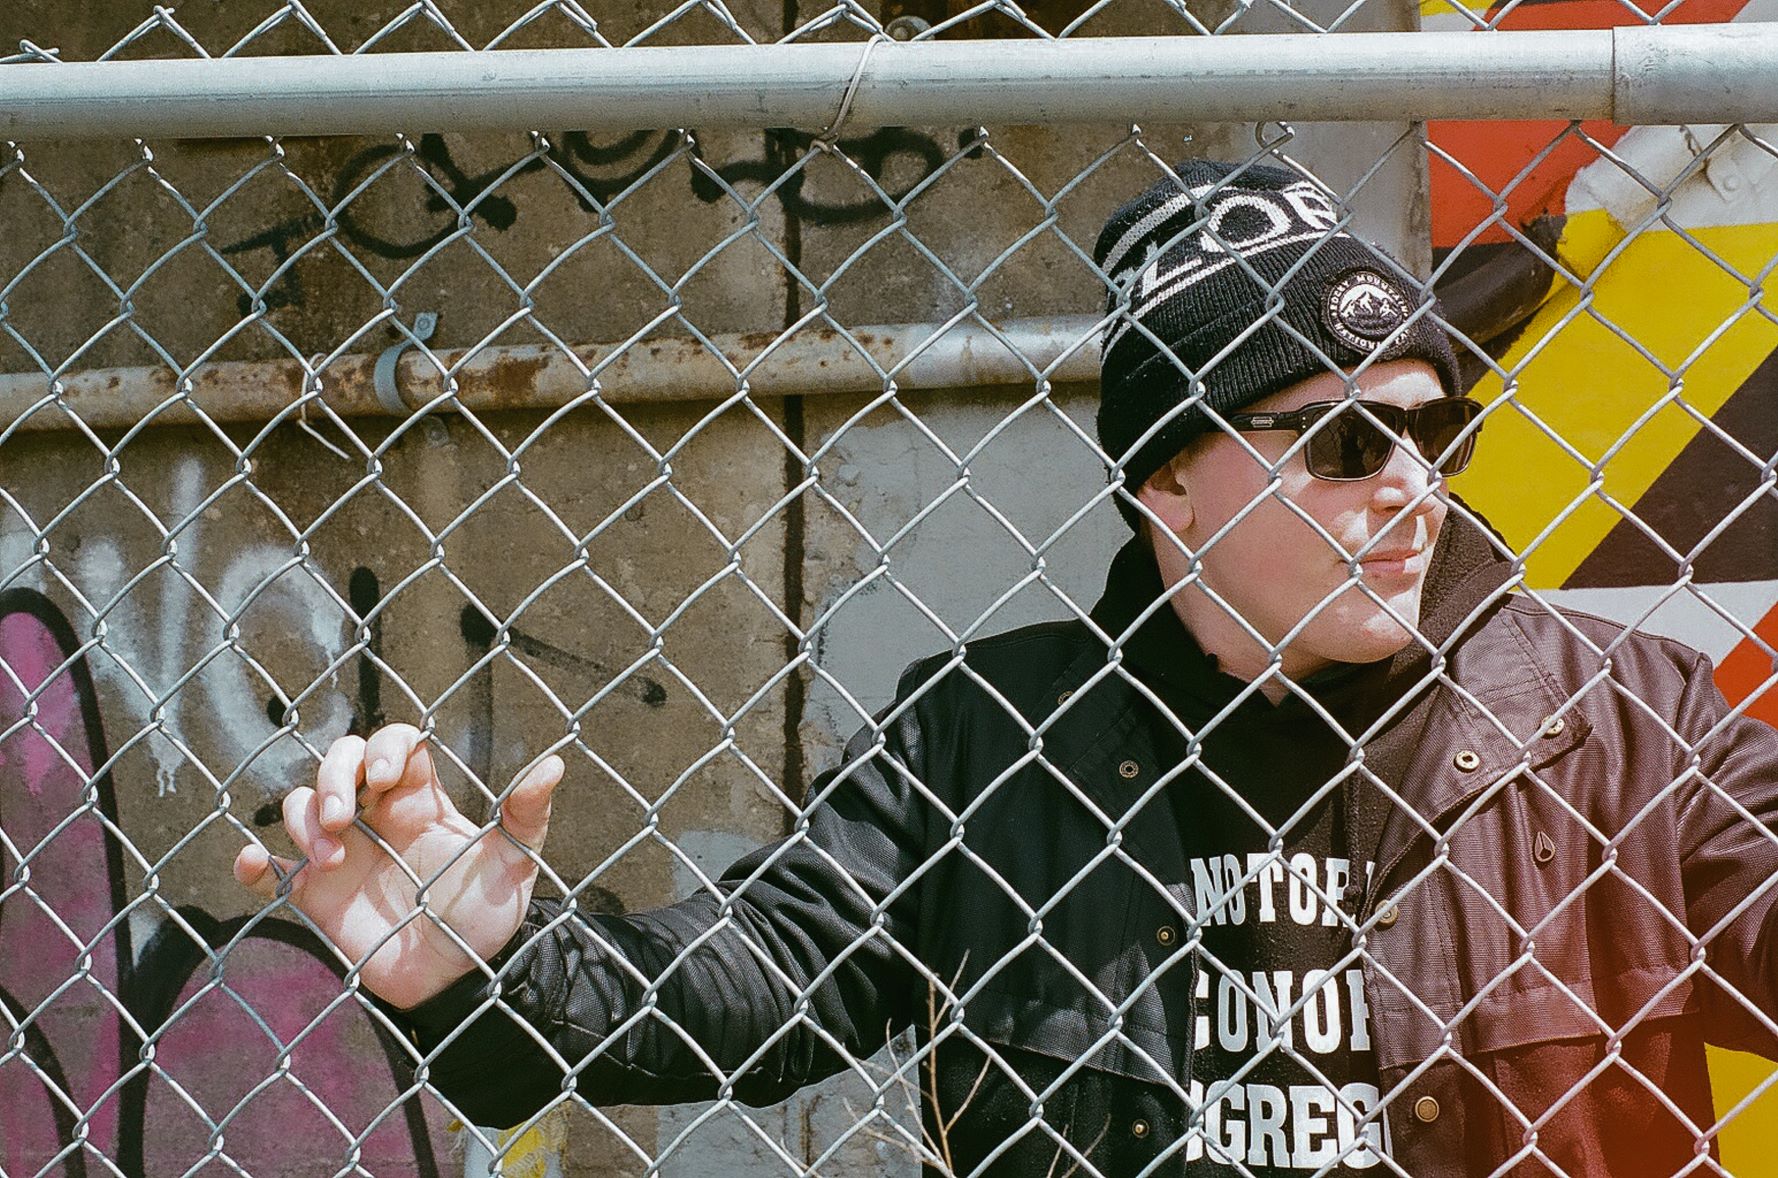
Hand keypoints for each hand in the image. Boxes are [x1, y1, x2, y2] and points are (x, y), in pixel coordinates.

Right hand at [233, 723, 563, 1010]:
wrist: (459, 982)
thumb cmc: (487, 917)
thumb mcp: (513, 864)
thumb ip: (526, 816)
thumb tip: (556, 763)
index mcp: (421, 802)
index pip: (394, 745)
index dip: (385, 746)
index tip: (389, 775)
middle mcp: (376, 818)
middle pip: (338, 761)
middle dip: (333, 775)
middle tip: (344, 815)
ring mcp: (341, 854)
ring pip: (300, 805)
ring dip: (303, 819)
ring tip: (331, 857)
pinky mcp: (314, 896)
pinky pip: (269, 871)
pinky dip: (251, 863)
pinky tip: (254, 863)